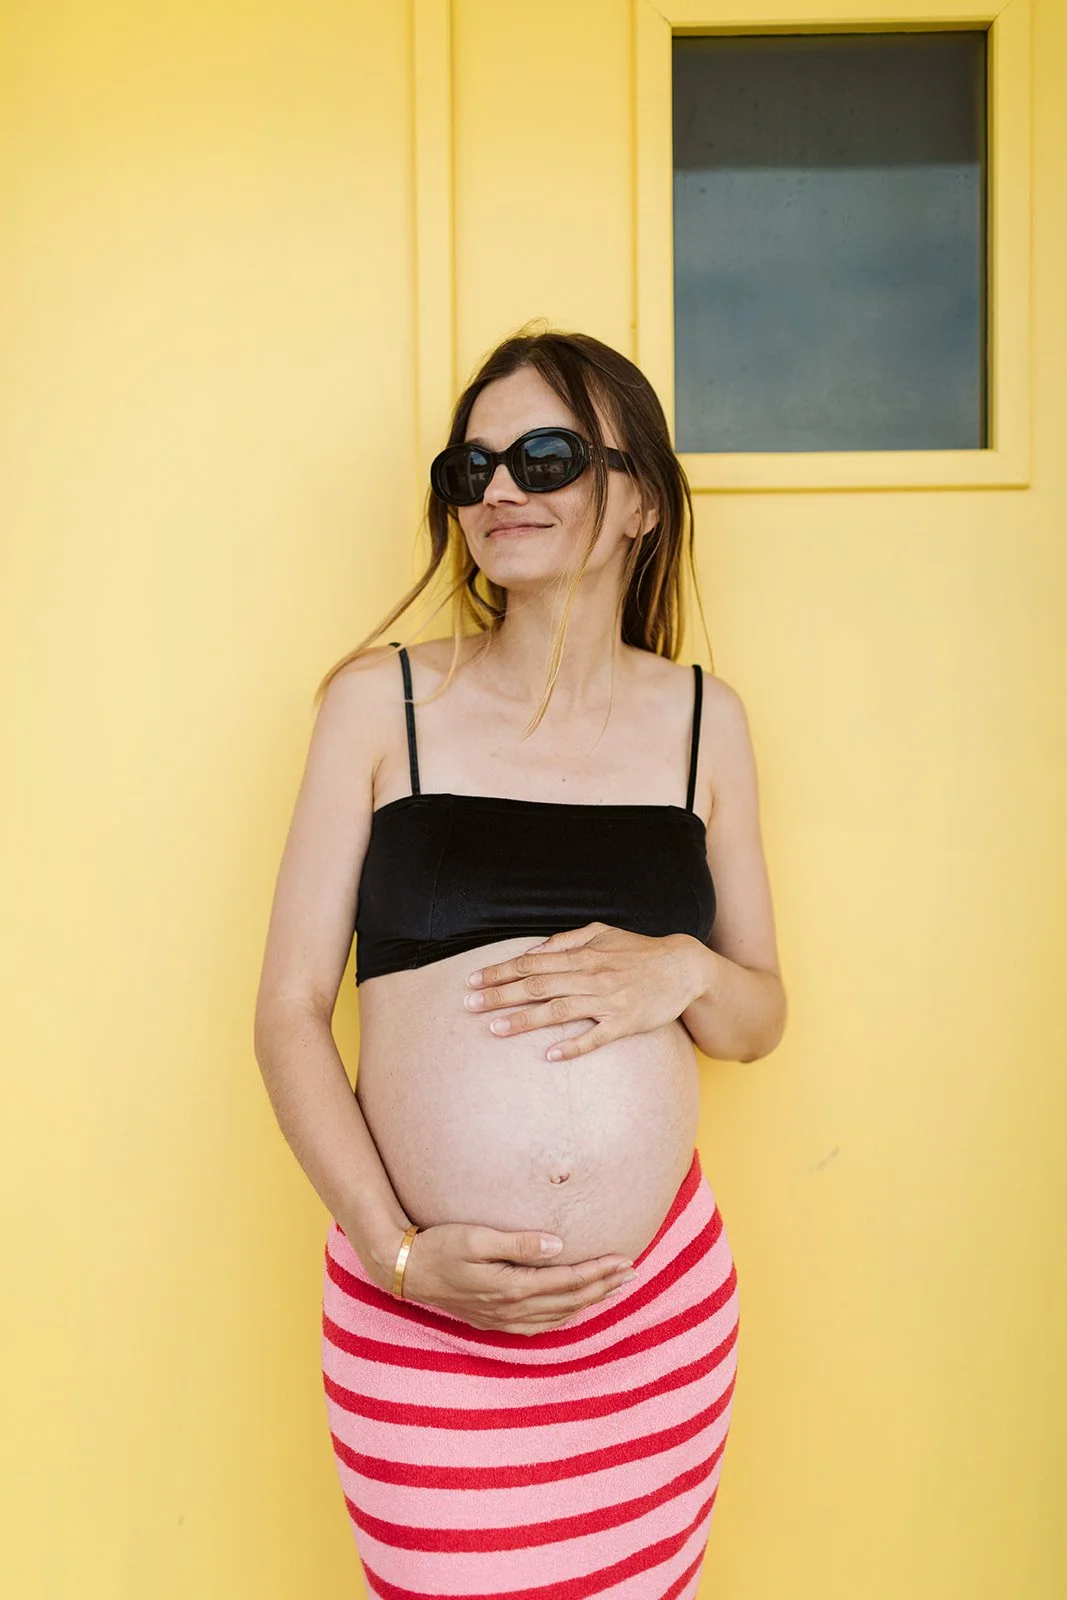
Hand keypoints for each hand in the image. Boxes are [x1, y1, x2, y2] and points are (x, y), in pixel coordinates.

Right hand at [398, 1222, 636, 1332]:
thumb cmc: (439, 1246)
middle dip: (603, 1286)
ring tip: (613, 1288)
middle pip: (570, 1301)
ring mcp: (503, 1320)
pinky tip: (572, 1308)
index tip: (624, 1260)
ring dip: (589, 1301)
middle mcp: (512, 1310)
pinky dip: (564, 1316)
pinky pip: (540, 1325)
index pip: (568, 1281)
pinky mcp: (493, 1321)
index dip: (599, 1272)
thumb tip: (558, 1245)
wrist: (404, 1271)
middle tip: (632, 1272)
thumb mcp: (476, 1237)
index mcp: (512, 1288)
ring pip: (559, 1315)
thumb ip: (518, 1243)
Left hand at [463, 924, 712, 1059]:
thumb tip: (534, 951)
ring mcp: (607, 1001)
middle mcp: (591, 976)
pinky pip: (595, 1037)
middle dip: (500, 996)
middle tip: (469, 1006)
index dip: (500, 972)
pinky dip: (573, 1046)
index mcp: (582, 956)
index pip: (531, 964)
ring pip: (559, 1011)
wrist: (683, 967)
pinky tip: (550, 1055)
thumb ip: (567, 941)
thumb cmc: (638, 950)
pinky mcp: (625, 1023)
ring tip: (495, 1029)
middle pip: (537, 987)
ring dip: (525, 1021)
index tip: (473, 982)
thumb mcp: (603, 933)